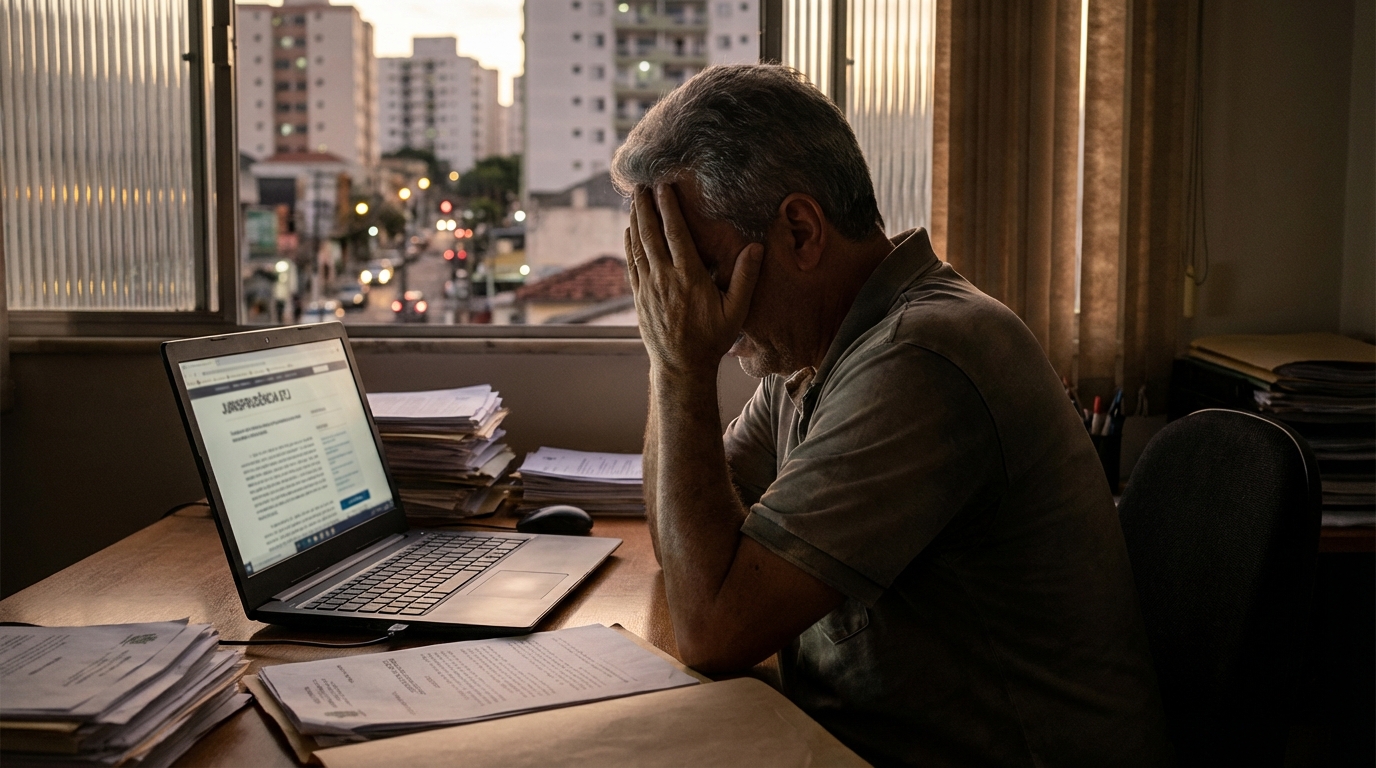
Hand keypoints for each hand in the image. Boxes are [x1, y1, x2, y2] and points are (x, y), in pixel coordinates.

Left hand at [626, 184, 763, 378]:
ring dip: (635, 220)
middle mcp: (664, 279)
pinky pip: (631, 263)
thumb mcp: (735, 311)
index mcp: (688, 277)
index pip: (676, 234)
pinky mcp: (638, 297)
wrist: (681, 367)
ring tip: (634, 199)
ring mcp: (648, 287)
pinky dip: (629, 243)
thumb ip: (745, 278)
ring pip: (638, 246)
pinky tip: (629, 230)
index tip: (663, 186)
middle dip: (646, 206)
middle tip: (641, 184)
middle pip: (651, 234)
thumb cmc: (711, 339)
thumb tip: (756, 248)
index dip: (668, 207)